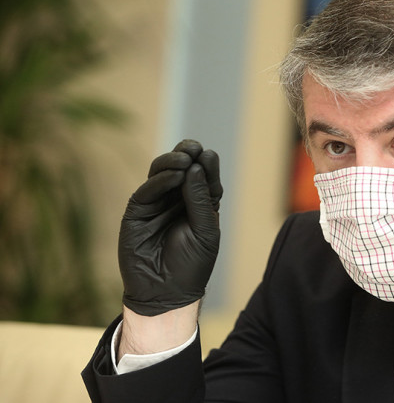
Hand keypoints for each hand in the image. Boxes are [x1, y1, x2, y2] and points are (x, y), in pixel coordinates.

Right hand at [118, 140, 222, 315]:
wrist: (166, 293)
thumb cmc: (191, 265)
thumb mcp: (204, 231)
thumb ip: (200, 199)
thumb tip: (195, 167)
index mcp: (200, 203)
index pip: (204, 175)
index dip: (206, 164)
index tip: (208, 155)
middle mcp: (178, 199)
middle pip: (182, 167)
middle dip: (187, 155)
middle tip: (193, 149)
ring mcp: (157, 203)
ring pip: (162, 172)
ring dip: (173, 162)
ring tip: (184, 160)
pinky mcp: (138, 210)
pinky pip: (148, 190)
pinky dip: (160, 180)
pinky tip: (172, 175)